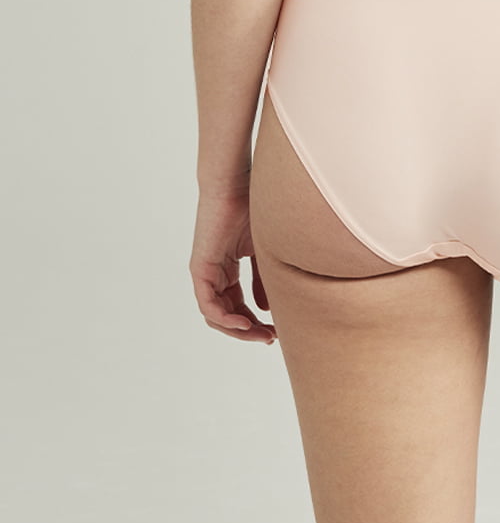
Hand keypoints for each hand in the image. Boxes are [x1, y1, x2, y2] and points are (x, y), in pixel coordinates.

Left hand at [189, 184, 276, 343]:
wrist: (233, 184)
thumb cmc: (251, 206)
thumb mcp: (262, 251)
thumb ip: (262, 279)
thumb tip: (266, 310)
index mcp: (227, 268)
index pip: (237, 305)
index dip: (255, 322)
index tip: (276, 329)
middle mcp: (213, 274)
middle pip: (227, 315)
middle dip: (250, 331)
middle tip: (271, 338)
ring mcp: (205, 273)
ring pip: (217, 316)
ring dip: (239, 330)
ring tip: (262, 334)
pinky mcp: (200, 270)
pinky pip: (208, 306)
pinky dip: (226, 319)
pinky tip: (246, 323)